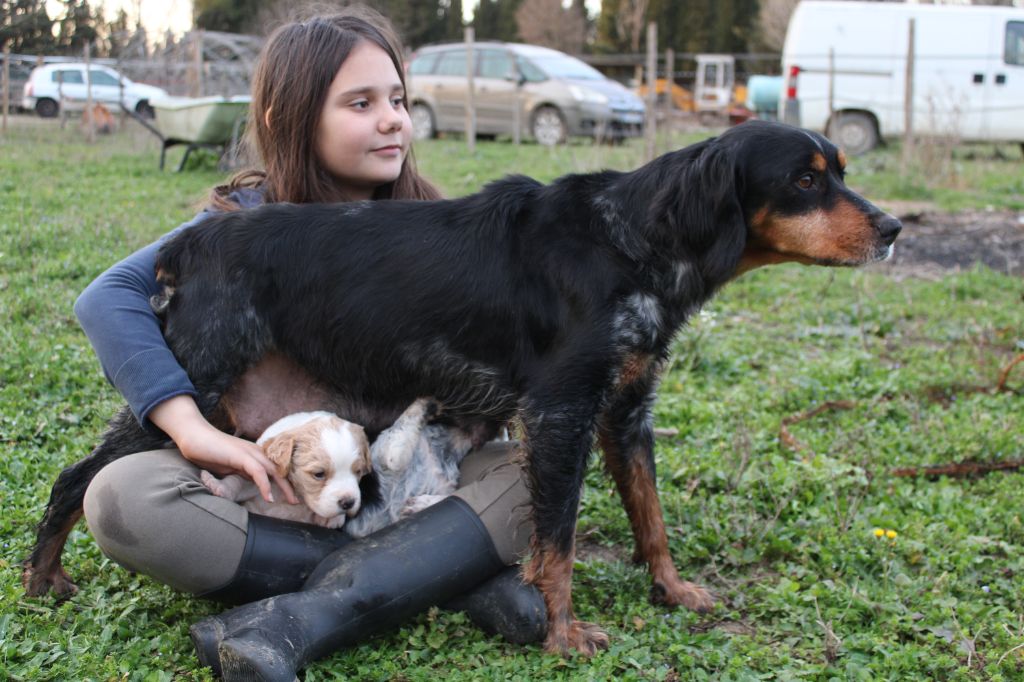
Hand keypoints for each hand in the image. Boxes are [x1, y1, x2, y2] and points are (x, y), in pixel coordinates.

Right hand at [149, 395, 297, 504]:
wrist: (193, 436)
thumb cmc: (209, 452)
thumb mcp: (231, 466)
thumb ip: (244, 473)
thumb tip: (255, 483)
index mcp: (254, 455)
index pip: (275, 469)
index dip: (284, 482)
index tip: (290, 496)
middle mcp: (255, 452)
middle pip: (279, 470)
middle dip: (290, 486)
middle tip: (297, 502)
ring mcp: (249, 452)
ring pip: (273, 471)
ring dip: (284, 487)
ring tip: (290, 502)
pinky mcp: (241, 455)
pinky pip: (258, 472)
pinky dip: (265, 485)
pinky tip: (268, 497)